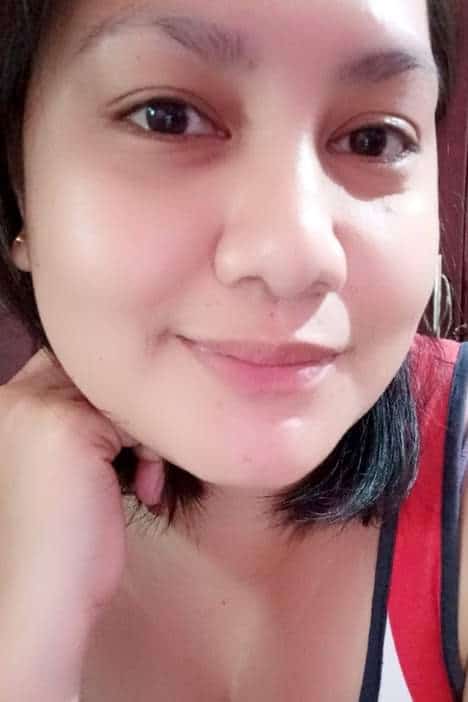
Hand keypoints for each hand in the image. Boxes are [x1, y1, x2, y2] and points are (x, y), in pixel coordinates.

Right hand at [0, 348, 164, 697]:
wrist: (38, 604)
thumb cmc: (62, 544)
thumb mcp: (69, 467)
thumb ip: (87, 422)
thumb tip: (136, 398)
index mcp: (10, 404)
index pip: (86, 372)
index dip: (117, 410)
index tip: (127, 455)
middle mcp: (17, 394)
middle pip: (113, 379)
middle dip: (135, 422)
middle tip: (143, 472)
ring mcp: (38, 405)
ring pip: (130, 393)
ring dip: (147, 437)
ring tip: (141, 483)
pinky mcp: (67, 426)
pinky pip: (141, 415)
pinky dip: (153, 451)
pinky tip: (143, 488)